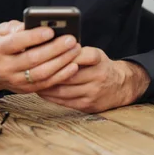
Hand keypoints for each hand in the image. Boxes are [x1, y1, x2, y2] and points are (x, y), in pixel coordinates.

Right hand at [0, 20, 80, 93]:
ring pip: (41, 73)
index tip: (50, 30)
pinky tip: (73, 65)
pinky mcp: (26, 90)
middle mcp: (5, 67)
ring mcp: (15, 81)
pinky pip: (46, 84)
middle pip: (32, 59)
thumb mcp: (0, 32)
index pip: (16, 43)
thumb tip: (31, 25)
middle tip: (70, 39)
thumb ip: (14, 27)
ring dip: (61, 62)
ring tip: (75, 50)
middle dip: (54, 49)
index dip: (34, 37)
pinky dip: (61, 75)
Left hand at [36, 46, 150, 112]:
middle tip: (32, 68)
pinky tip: (42, 91)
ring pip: (64, 90)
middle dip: (49, 72)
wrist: (121, 86)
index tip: (45, 54)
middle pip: (68, 75)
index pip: (78, 55)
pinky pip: (65, 102)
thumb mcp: (94, 53)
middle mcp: (97, 76)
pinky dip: (51, 97)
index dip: (61, 56)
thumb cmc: (101, 66)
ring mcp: (93, 92)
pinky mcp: (88, 106)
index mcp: (98, 59)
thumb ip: (77, 52)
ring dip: (46, 86)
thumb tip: (50, 48)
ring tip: (33, 81)